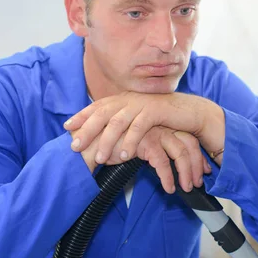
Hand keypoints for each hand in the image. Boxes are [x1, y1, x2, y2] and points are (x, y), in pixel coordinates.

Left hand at [64, 91, 224, 165]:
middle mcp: (129, 99)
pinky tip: (124, 156)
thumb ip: (123, 123)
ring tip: (98, 158)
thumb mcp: (139, 119)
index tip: (66, 126)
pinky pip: (139, 127)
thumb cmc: (163, 119)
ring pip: (118, 122)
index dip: (81, 115)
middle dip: (87, 130)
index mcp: (123, 99)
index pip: (97, 106)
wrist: (191, 112)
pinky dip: (130, 142)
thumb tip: (102, 134)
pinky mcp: (156, 110)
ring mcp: (142, 103)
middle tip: (74, 146)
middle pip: (102, 113)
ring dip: (106, 141)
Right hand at [71, 126, 210, 192]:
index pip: (186, 136)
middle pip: (189, 142)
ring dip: (186, 172)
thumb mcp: (136, 144)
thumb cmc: (110, 146)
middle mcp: (159, 123)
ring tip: (186, 188)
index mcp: (159, 122)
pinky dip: (168, 177)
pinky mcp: (144, 142)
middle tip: (199, 182)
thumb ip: (151, 147)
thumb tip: (166, 160)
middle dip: (197, 164)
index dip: (197, 154)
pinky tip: (169, 189)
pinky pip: (163, 162)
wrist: (88, 145)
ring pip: (181, 152)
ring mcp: (152, 131)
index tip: (202, 170)